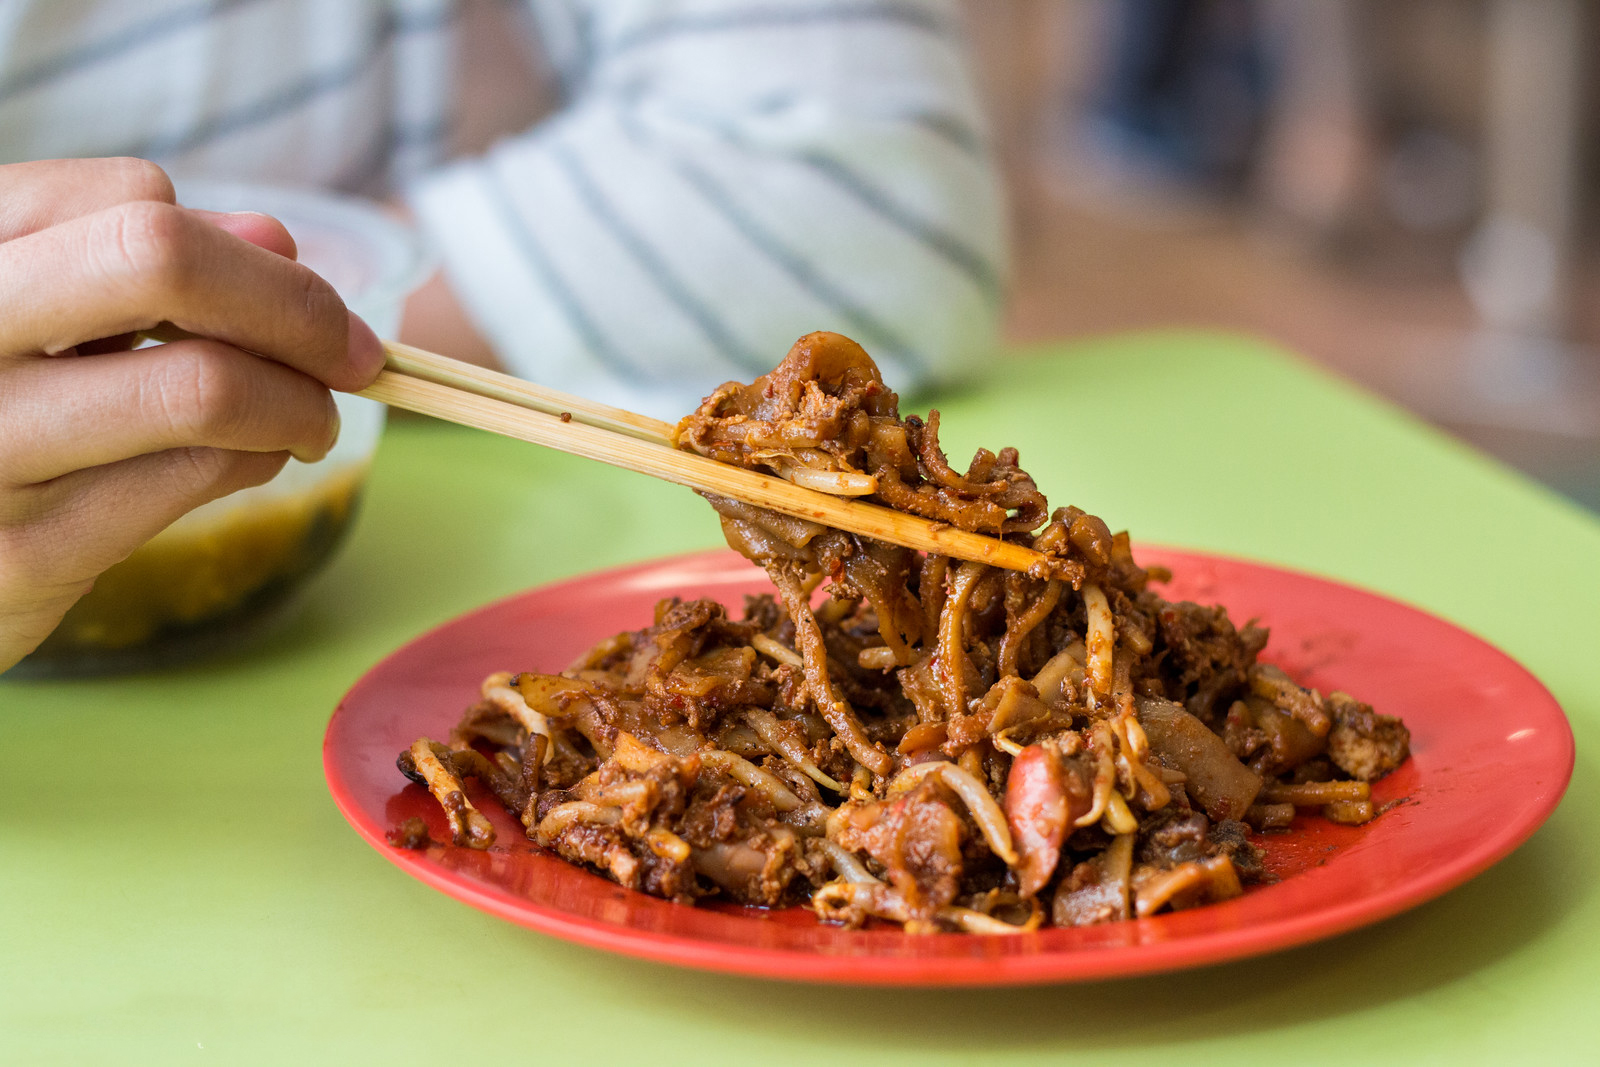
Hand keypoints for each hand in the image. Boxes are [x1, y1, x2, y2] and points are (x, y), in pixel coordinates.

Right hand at [0, 157, 384, 671]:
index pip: (131, 196)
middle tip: (355, 354)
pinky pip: (192, 479)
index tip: (295, 285)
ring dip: (297, 403)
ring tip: (312, 418)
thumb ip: (139, 264)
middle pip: (159, 260)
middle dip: (293, 307)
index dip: (242, 246)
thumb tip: (276, 239)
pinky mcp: (25, 550)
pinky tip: (260, 458)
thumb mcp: (40, 312)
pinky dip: (259, 459)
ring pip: (199, 386)